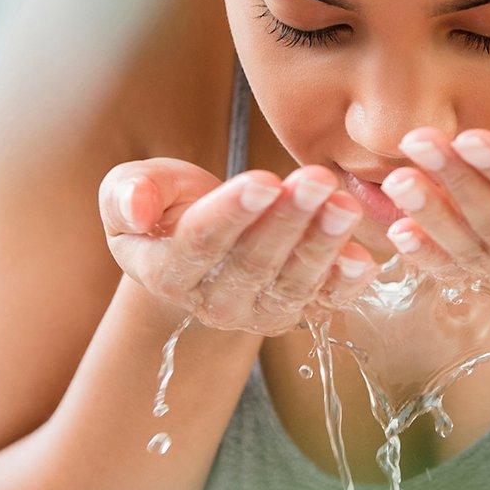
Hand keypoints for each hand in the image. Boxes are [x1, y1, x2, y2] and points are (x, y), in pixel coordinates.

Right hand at [98, 158, 377, 334]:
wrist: (199, 234)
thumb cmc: (165, 203)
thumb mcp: (132, 187)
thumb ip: (127, 195)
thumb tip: (135, 208)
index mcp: (166, 271)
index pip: (200, 243)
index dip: (232, 213)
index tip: (265, 179)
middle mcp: (213, 302)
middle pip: (253, 264)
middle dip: (288, 221)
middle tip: (317, 180)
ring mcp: (259, 310)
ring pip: (293, 282)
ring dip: (322, 243)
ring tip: (343, 204)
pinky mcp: (298, 307)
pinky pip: (325, 300)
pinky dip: (345, 282)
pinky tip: (362, 257)